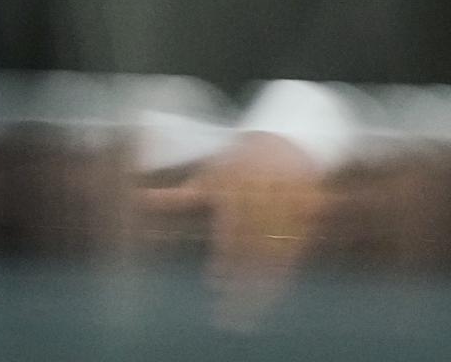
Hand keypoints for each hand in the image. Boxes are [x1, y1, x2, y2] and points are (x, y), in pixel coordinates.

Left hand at [139, 132, 326, 329]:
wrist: (285, 139)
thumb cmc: (236, 165)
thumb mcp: (208, 175)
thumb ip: (179, 195)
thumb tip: (140, 199)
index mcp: (234, 181)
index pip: (230, 227)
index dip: (224, 257)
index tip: (214, 284)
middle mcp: (263, 190)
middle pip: (252, 242)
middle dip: (241, 278)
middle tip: (229, 310)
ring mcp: (289, 199)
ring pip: (277, 249)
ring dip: (263, 283)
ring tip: (248, 310)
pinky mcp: (310, 209)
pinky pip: (298, 247)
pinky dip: (286, 272)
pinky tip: (272, 294)